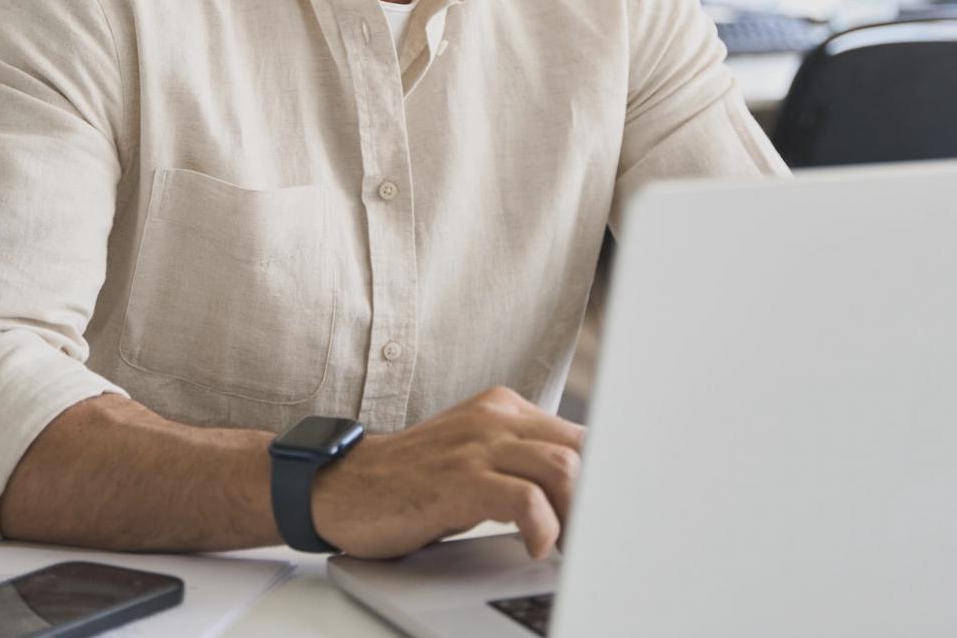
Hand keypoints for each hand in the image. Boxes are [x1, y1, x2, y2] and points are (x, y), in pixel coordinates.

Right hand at [310, 386, 583, 559]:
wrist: (344, 486)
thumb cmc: (413, 481)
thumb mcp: (475, 457)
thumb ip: (522, 463)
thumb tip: (580, 495)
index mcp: (505, 408)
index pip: (580, 437)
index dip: (604, 478)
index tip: (612, 513)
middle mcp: (496, 417)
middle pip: (582, 449)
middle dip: (598, 499)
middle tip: (596, 539)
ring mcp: (477, 445)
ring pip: (563, 469)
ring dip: (578, 516)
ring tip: (571, 549)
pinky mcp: (460, 479)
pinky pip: (525, 499)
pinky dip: (543, 527)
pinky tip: (536, 548)